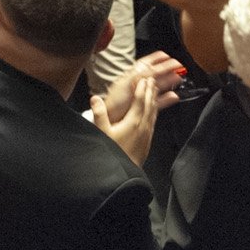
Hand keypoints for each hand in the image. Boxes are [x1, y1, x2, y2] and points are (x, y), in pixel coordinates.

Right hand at [90, 51, 184, 165]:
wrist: (124, 171)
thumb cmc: (113, 152)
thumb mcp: (102, 132)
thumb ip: (99, 114)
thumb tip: (95, 99)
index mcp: (133, 121)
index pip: (140, 100)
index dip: (142, 88)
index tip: (143, 78)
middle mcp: (143, 125)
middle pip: (149, 103)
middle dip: (150, 90)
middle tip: (151, 79)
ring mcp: (147, 133)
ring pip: (153, 112)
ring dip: (154, 99)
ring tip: (154, 90)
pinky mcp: (148, 140)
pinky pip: (153, 121)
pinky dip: (154, 111)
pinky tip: (153, 111)